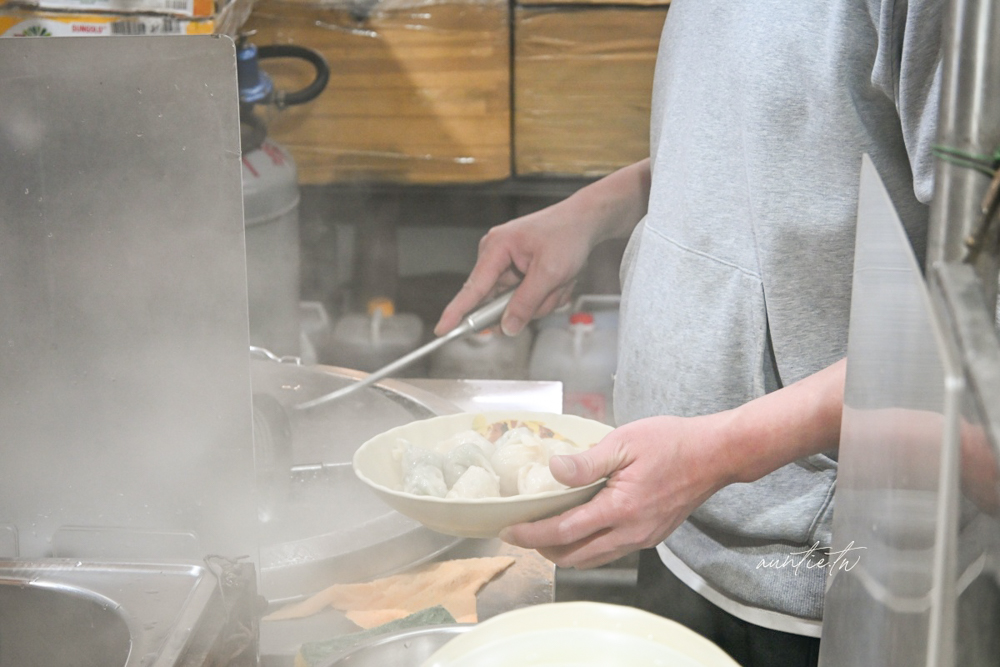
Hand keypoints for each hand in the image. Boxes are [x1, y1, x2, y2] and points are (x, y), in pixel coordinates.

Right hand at [434, 159, 651, 336]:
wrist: (586, 220)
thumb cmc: (567, 235)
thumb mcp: (550, 273)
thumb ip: (526, 302)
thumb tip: (507, 327)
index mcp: (496, 248)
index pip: (473, 287)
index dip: (457, 312)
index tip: (442, 330)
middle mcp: (496, 256)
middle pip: (498, 302)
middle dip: (530, 303)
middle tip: (552, 290)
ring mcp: (508, 265)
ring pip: (518, 303)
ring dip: (543, 298)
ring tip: (561, 279)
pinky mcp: (519, 272)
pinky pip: (528, 297)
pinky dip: (546, 294)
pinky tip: (560, 279)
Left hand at [500, 414, 735, 568]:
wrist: (715, 455)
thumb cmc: (672, 443)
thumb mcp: (624, 442)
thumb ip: (587, 462)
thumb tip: (553, 470)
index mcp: (622, 508)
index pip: (565, 531)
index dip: (532, 534)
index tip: (510, 531)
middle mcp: (632, 532)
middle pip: (575, 556)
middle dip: (543, 548)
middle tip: (523, 531)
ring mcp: (642, 538)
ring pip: (593, 559)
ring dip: (565, 551)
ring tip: (545, 531)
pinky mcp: (650, 537)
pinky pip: (611, 552)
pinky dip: (588, 547)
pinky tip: (580, 528)